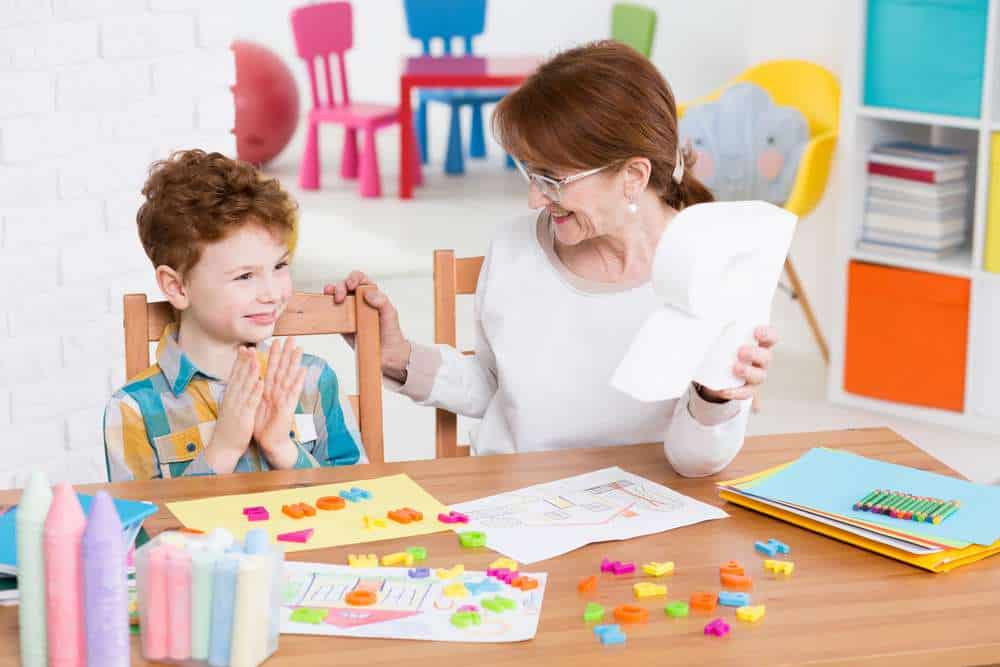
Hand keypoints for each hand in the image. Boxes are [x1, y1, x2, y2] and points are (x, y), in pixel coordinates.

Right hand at [204, 347, 261, 473]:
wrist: (223, 447)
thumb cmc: (229, 427)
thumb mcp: (230, 407)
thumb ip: (234, 395)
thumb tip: (237, 383)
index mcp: (230, 396)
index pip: (234, 375)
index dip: (239, 361)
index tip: (244, 347)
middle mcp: (232, 399)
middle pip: (238, 377)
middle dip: (244, 362)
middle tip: (250, 347)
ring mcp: (237, 407)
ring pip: (244, 387)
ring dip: (250, 372)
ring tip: (257, 359)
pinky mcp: (243, 417)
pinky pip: (250, 403)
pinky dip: (255, 392)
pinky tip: (261, 382)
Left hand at [253, 337, 306, 468]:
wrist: (270, 442)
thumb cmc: (263, 424)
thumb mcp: (256, 405)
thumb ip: (257, 391)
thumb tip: (256, 378)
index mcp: (268, 391)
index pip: (271, 369)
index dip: (273, 355)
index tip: (275, 341)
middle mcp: (278, 392)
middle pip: (283, 369)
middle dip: (286, 353)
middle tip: (291, 338)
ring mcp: (285, 399)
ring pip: (289, 377)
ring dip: (294, 363)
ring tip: (299, 349)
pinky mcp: (288, 408)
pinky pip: (293, 393)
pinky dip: (298, 381)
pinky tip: (302, 370)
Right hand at [324, 271, 411, 381]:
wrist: (387, 354)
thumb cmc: (391, 332)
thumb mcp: (391, 314)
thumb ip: (382, 301)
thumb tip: (368, 293)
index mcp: (371, 295)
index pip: (360, 280)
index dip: (354, 278)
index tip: (352, 286)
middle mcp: (359, 301)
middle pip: (345, 286)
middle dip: (340, 287)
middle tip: (340, 297)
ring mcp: (350, 312)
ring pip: (337, 297)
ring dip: (331, 292)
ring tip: (329, 295)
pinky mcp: (343, 325)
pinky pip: (333, 314)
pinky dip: (327, 308)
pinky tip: (326, 306)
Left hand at [698, 325, 776, 401]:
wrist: (716, 374)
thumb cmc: (724, 350)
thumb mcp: (724, 339)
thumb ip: (723, 333)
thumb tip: (708, 328)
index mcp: (759, 344)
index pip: (770, 337)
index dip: (767, 334)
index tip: (756, 331)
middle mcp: (761, 360)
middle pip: (766, 357)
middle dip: (755, 354)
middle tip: (741, 351)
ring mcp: (756, 376)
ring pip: (759, 376)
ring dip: (748, 372)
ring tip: (735, 368)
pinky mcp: (748, 390)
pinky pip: (745, 393)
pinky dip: (736, 392)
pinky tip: (725, 390)